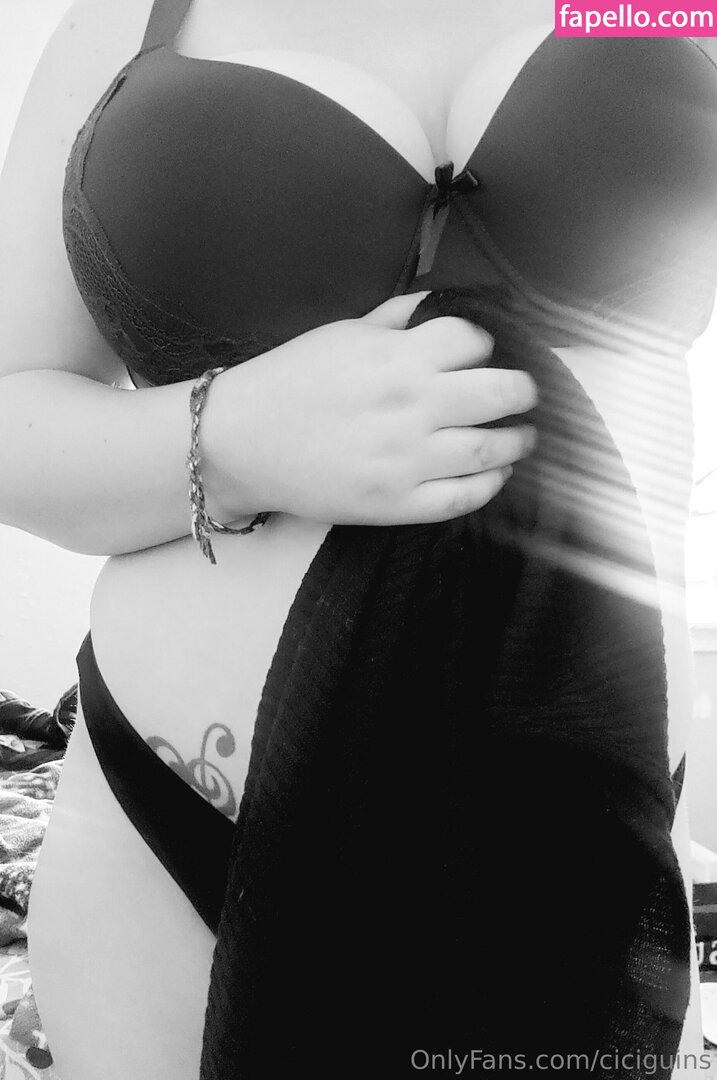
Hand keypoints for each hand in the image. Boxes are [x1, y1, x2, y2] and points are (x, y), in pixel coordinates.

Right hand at [210, 293, 537, 524]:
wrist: (238, 443)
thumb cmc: (288, 383)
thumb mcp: (342, 333)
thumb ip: (397, 319)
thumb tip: (440, 304)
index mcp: (397, 357)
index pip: (474, 340)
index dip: (488, 343)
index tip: (488, 352)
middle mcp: (410, 406)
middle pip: (500, 392)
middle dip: (523, 390)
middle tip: (526, 393)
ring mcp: (406, 459)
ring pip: (491, 449)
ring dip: (518, 440)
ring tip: (522, 435)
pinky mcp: (396, 504)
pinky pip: (463, 497)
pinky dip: (490, 484)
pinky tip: (495, 474)